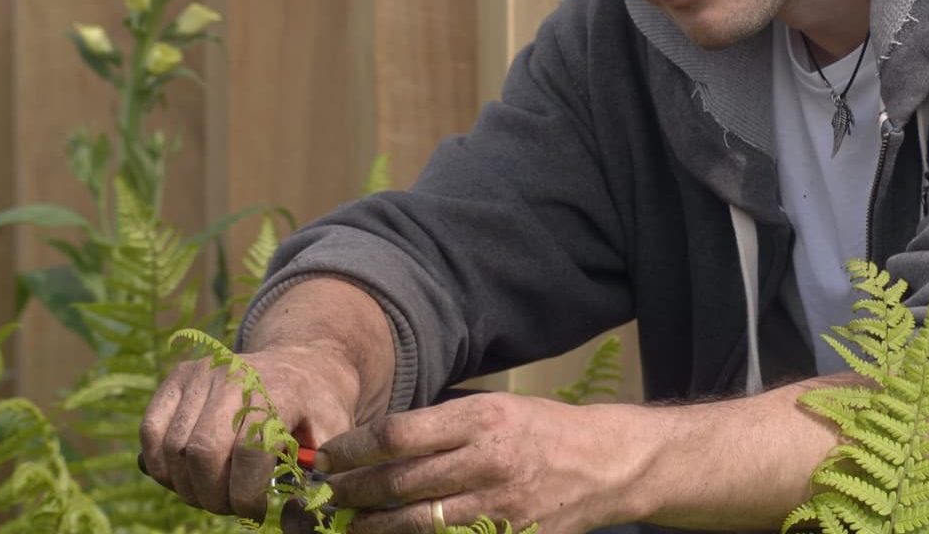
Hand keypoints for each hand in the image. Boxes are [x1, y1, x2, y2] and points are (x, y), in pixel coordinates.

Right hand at [140, 345, 361, 519]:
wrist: (301, 363)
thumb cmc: (317, 407)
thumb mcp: (334, 435)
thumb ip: (320, 476)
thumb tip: (295, 515)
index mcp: (280, 388)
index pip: (248, 452)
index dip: (246, 495)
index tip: (257, 509)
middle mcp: (236, 373)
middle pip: (202, 453)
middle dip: (213, 496)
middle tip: (231, 506)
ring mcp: (203, 372)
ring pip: (173, 449)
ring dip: (188, 487)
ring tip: (214, 492)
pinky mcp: (179, 376)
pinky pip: (150, 431)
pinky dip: (161, 466)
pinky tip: (188, 476)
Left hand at [307, 392, 643, 533]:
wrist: (604, 464)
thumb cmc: (541, 428)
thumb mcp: (496, 406)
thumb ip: (444, 422)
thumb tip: (381, 438)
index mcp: (481, 419)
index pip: (399, 435)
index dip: (355, 448)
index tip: (331, 455)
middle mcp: (487, 461)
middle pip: (400, 482)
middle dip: (353, 490)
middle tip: (324, 494)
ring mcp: (499, 507)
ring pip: (418, 523)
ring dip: (373, 526)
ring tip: (347, 524)